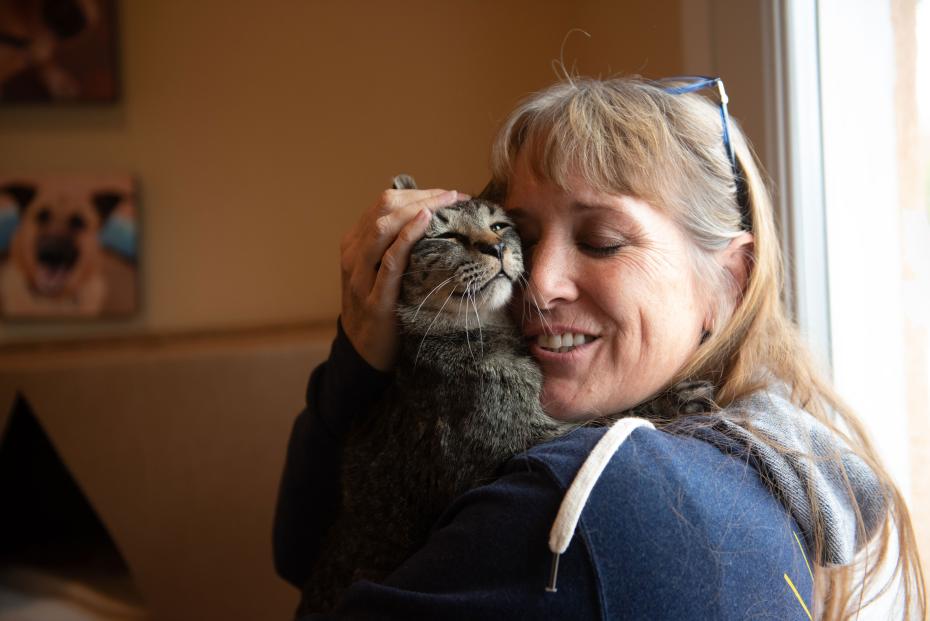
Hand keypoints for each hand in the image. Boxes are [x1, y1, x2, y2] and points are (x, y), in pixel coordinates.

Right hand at [340, 187, 463, 370]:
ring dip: (418, 209)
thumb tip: (428, 217)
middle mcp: (353, 255)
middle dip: (422, 196)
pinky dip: (406, 237)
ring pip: (383, 229)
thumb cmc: (381, 306)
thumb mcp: (381, 271)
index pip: (384, 204)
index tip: (448, 194)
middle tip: (454, 195)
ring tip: (445, 202)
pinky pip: (389, 261)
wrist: (364, 352)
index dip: (417, 193)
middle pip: (384, 209)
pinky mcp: (374, 299)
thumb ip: (395, 246)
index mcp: (354, 243)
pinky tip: (425, 222)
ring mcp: (360, 276)